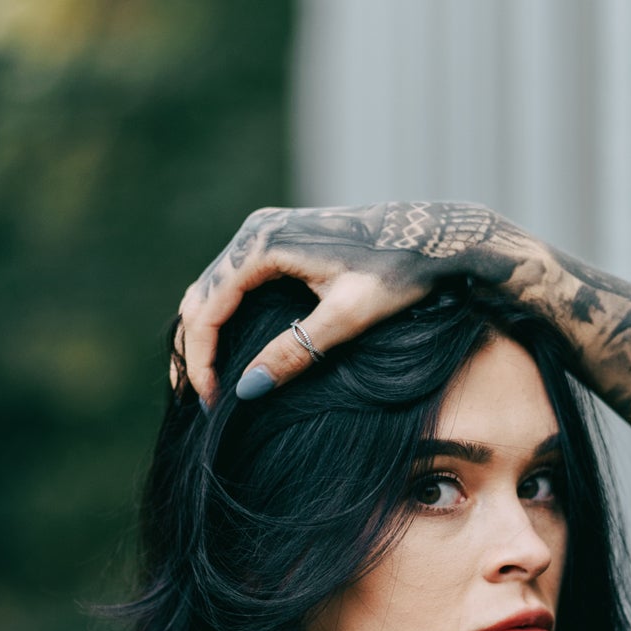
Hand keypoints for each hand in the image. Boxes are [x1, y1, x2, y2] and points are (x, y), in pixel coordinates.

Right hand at [174, 201, 502, 406]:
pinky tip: (232, 351)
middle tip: (203, 399)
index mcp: (265, 243)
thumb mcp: (347, 318)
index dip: (202, 359)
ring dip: (206, 333)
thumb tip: (247, 390)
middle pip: (202, 296)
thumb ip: (295, 351)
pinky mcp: (279, 239)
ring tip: (212, 381)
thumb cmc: (399, 274)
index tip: (212, 401)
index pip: (209, 307)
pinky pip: (235, 281)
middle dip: (197, 349)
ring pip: (213, 288)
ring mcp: (266, 230)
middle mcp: (256, 230)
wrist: (434, 237)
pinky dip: (225, 316)